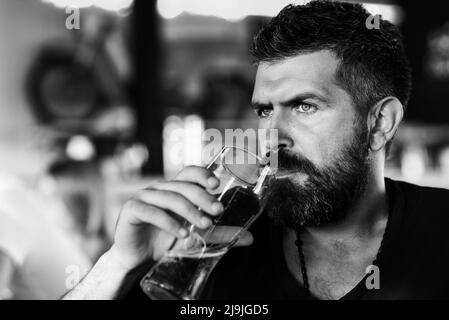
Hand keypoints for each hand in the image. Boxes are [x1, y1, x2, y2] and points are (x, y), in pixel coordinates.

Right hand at [109, 166, 253, 270]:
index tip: (217, 184)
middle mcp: (159, 189)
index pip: (189, 172)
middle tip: (218, 211)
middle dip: (202, 197)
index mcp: (174, 189)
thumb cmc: (164, 241)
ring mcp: (143, 197)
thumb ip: (218, 234)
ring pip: (169, 197)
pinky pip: (150, 212)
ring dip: (189, 211)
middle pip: (182, 185)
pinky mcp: (131, 211)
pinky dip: (168, 223)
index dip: (202, 174)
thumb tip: (249, 238)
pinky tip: (182, 234)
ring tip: (205, 225)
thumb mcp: (195, 235)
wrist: (136, 258)